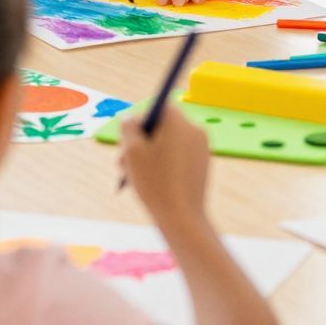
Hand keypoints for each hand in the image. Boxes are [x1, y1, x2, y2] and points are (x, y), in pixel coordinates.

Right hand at [119, 101, 210, 229]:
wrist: (182, 217)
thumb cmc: (154, 181)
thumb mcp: (132, 150)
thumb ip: (129, 128)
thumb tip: (131, 118)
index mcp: (179, 121)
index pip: (158, 108)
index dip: (140, 121)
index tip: (128, 139)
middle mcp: (194, 129)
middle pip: (163, 127)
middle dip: (141, 142)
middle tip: (123, 160)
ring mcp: (201, 148)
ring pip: (169, 144)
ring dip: (149, 155)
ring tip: (132, 175)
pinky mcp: (203, 165)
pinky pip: (179, 157)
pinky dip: (164, 165)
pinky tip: (150, 183)